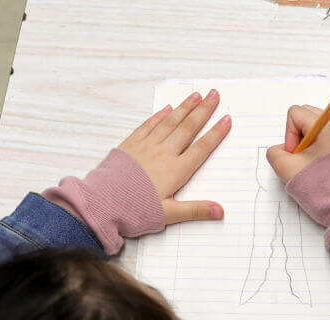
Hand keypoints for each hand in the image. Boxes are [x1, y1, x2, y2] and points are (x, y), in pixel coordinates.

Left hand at [118, 89, 230, 223]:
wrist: (103, 203)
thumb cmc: (134, 210)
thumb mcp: (169, 214)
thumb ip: (196, 210)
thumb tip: (219, 211)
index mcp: (176, 171)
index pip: (201, 148)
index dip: (216, 133)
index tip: (226, 120)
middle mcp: (163, 154)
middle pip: (188, 128)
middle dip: (203, 110)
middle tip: (214, 95)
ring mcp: (147, 147)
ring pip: (170, 122)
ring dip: (184, 108)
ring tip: (195, 95)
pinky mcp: (131, 145)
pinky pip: (148, 126)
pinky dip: (159, 116)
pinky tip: (166, 109)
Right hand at [266, 105, 329, 183]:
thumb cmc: (323, 186)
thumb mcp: (287, 169)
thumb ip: (275, 153)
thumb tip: (281, 150)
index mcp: (326, 125)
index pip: (295, 114)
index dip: (289, 134)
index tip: (296, 154)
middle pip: (305, 116)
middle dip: (297, 135)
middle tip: (302, 157)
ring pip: (313, 127)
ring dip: (305, 143)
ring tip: (310, 162)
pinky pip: (322, 137)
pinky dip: (315, 147)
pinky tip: (317, 164)